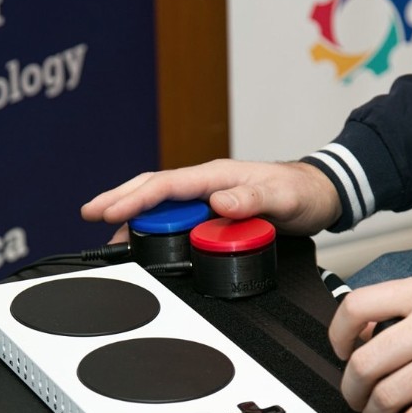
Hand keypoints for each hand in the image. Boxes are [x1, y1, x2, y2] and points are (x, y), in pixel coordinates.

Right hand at [81, 159, 340, 242]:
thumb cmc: (303, 194)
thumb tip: (218, 200)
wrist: (321, 195)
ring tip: (109, 232)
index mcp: (218, 176)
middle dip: (119, 199)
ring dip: (134, 215)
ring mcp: (210, 196)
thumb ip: (252, 199)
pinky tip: (146, 236)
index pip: (166, 185)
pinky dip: (157, 225)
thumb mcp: (283, 198)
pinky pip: (178, 216)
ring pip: (162, 203)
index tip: (108, 210)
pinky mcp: (215, 211)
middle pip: (154, 189)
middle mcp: (209, 183)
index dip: (134, 198)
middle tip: (90, 213)